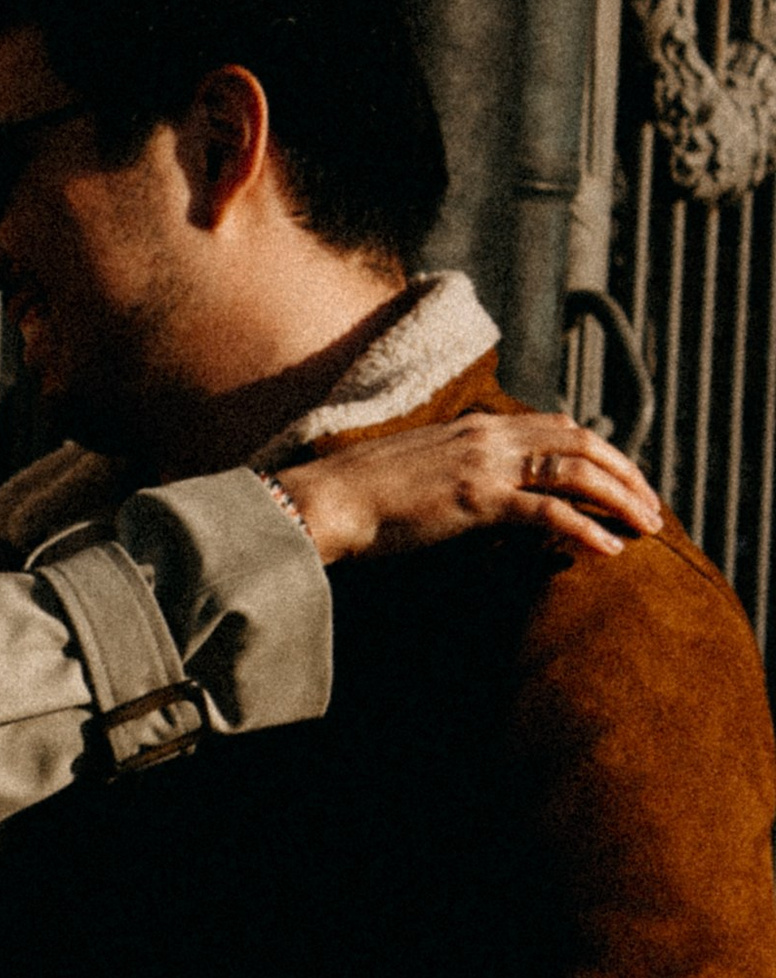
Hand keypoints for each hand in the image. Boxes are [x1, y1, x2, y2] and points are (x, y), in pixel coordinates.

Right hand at [275, 414, 661, 565]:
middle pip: (581, 443)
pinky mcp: (477, 500)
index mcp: (476, 426)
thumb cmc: (362, 496)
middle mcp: (488, 436)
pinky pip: (548, 511)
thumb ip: (459, 468)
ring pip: (576, 471)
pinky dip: (586, 529)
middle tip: (652, 507)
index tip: (623, 480)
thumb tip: (487, 486)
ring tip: (647, 527)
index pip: (557, 427)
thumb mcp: (421, 469)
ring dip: (620, 498)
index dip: (600, 451)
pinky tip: (608, 550)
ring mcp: (485, 465)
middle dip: (625, 473)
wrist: (325, 501)